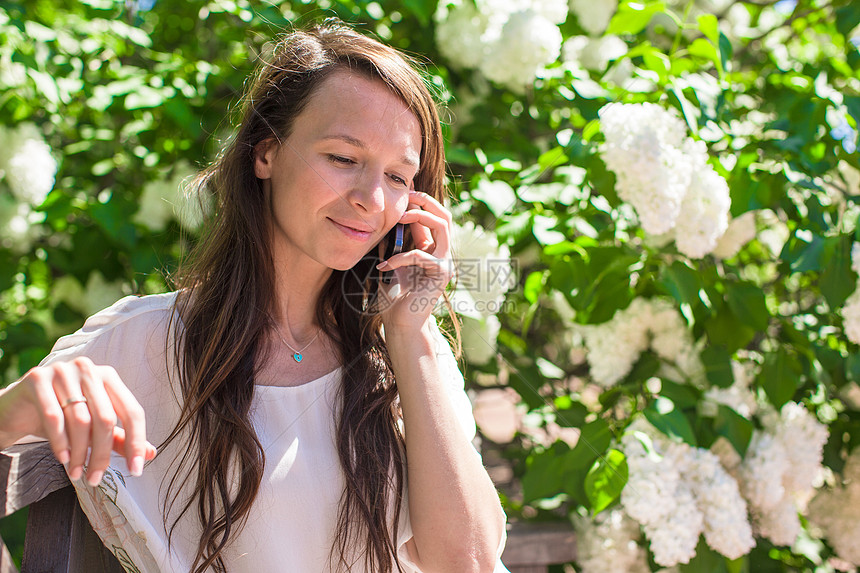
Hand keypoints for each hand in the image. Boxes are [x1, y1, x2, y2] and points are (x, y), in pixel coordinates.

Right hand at [0, 356, 155, 485]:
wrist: (17, 407)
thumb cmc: (62, 416)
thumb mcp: (92, 426)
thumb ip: (119, 437)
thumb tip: (152, 454)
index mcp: (109, 377)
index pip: (132, 411)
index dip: (137, 442)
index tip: (137, 470)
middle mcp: (89, 368)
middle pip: (106, 418)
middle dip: (102, 454)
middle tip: (95, 479)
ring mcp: (63, 370)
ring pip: (81, 420)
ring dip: (80, 453)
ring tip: (77, 473)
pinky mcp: (37, 378)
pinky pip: (54, 416)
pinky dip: (60, 442)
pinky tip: (63, 458)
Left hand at [375, 190, 454, 330]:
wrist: (401, 322)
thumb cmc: (394, 295)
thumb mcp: (391, 261)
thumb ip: (394, 243)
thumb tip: (387, 219)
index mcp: (433, 250)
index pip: (433, 218)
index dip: (420, 203)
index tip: (403, 193)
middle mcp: (443, 254)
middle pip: (445, 216)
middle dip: (426, 201)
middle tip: (407, 195)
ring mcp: (445, 263)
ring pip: (441, 226)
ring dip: (419, 216)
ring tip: (398, 217)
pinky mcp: (441, 274)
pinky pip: (420, 255)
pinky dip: (400, 257)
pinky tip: (383, 266)